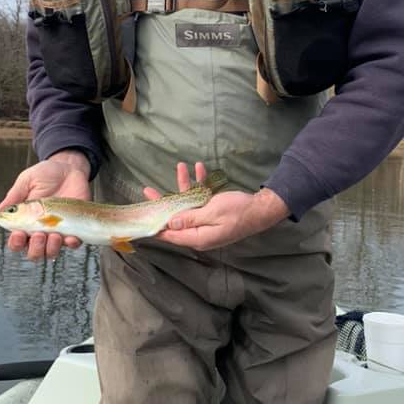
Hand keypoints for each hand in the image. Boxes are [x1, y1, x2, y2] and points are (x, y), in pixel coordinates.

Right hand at [0, 150, 90, 260]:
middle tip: (38, 234)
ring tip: (54, 235)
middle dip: (35, 248)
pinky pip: (73, 243)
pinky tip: (70, 237)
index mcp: (25, 221)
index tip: (19, 234)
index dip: (16, 243)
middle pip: (34, 252)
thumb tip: (1, 211)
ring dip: (51, 248)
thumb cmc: (46, 174)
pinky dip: (71, 243)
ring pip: (51, 252)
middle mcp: (40, 230)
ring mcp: (58, 231)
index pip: (17, 241)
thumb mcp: (27, 180)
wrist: (69, 167)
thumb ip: (15, 195)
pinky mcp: (74, 228)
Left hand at [145, 162, 288, 250]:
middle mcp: (199, 230)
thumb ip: (189, 218)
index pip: (170, 234)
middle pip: (175, 218)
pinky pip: (200, 198)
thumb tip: (169, 223)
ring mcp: (205, 221)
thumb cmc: (237, 212)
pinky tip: (199, 167)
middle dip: (163, 202)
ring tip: (181, 166)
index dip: (155, 226)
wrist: (260, 209)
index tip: (142, 217)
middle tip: (147, 191)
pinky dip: (199, 183)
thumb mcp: (212, 213)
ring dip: (184, 185)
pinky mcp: (212, 211)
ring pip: (187, 204)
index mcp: (197, 236)